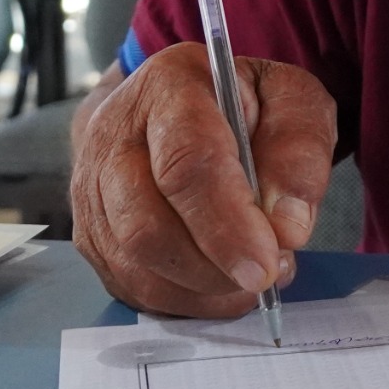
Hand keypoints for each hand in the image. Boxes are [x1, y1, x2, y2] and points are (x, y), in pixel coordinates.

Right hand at [70, 44, 336, 316]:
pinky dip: (186, 299)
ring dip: (204, 287)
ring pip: (136, 266)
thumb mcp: (290, 99)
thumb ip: (298, 151)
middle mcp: (112, 138)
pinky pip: (133, 288)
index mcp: (166, 88)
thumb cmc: (239, 104)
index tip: (267, 262)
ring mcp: (90, 192)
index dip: (227, 223)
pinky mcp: (90, 237)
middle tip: (267, 274)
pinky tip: (223, 281)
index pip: (185, 164)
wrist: (180, 107)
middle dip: (214, 267)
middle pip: (146, 226)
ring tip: (251, 273)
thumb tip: (287, 227)